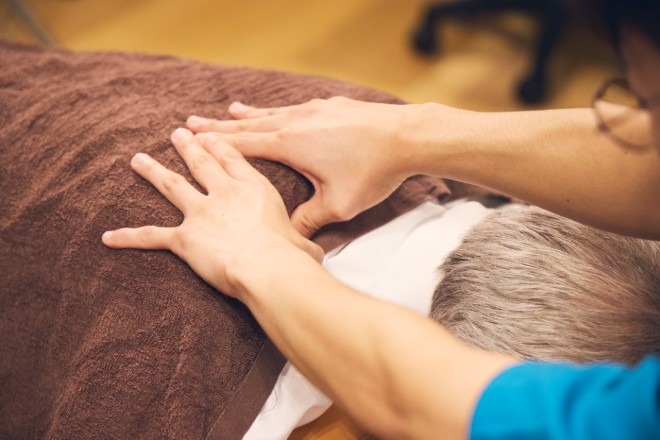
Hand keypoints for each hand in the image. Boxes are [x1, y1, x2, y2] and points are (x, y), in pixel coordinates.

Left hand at [102, 128, 322, 297]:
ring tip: (137, 159)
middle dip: (188, 146)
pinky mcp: (185, 238)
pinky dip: (129, 237)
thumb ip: (304, 242)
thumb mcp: (306, 242)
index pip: (232, 160)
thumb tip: (315, 253)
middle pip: (202, 163)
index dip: (219, 144)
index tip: (209, 134)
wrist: (270, 267)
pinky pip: (151, 237)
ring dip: (152, 172)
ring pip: (171, 186)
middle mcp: (225, 194)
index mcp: (255, 190)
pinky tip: (108, 237)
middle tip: (176, 133)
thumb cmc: (293, 256)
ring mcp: (202, 213)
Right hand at [187, 97, 414, 236]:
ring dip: (248, 114)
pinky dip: (278, 109)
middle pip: (250, 125)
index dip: (215, 143)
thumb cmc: (372, 172)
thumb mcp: (338, 205)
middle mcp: (296, 122)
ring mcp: (314, 110)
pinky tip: (280, 110)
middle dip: (220, 126)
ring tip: (229, 110)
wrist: (406, 136)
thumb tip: (289, 237)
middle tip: (193, 122)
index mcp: (290, 145)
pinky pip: (295, 107)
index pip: (243, 144)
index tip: (191, 138)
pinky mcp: (331, 105)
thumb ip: (309, 220)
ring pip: (272, 113)